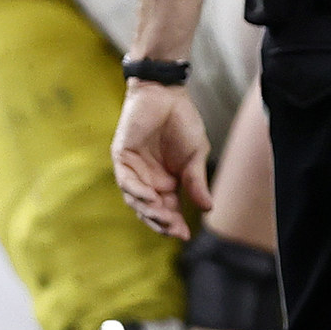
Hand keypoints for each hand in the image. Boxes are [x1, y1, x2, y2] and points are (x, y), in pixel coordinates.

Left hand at [111, 82, 212, 239]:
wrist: (167, 94)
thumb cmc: (183, 122)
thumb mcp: (195, 155)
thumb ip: (196, 181)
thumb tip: (208, 208)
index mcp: (167, 182)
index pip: (168, 210)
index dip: (174, 225)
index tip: (185, 235)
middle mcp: (149, 180)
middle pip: (150, 210)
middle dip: (161, 222)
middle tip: (174, 230)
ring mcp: (134, 170)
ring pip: (136, 200)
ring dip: (149, 211)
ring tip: (163, 218)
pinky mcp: (122, 157)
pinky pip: (126, 180)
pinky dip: (136, 191)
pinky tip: (150, 197)